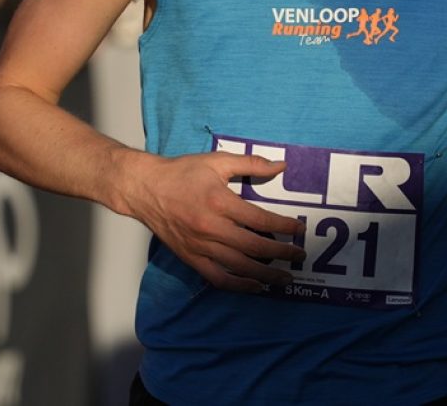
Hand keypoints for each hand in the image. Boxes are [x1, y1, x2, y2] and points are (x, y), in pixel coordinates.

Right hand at [122, 152, 305, 291]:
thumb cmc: (181, 173)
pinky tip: (255, 285)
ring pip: (239, 267)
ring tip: (285, 278)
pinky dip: (238, 285)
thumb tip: (281, 166)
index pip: (260, 219)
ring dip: (265, 274)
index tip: (299, 230)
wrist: (145, 189)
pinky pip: (217, 278)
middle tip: (300, 256)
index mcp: (219, 202)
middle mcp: (211, 228)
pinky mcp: (191, 258)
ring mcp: (200, 246)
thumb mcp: (217, 161)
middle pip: (254, 247)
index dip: (283, 226)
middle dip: (281, 253)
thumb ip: (251, 164)